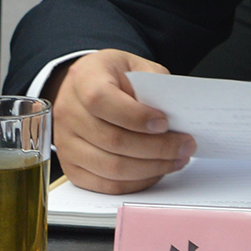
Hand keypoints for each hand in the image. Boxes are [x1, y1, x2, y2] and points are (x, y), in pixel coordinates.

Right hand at [45, 49, 196, 193]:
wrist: (82, 88)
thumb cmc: (113, 76)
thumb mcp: (134, 65)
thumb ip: (153, 83)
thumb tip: (176, 113)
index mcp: (84, 80)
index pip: (102, 101)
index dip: (135, 116)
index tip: (164, 123)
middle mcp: (68, 113)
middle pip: (112, 140)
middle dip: (157, 148)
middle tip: (185, 146)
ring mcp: (65, 144)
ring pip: (112, 168)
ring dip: (151, 168)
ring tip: (177, 160)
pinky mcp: (71, 168)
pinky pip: (106, 185)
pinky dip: (136, 183)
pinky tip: (156, 171)